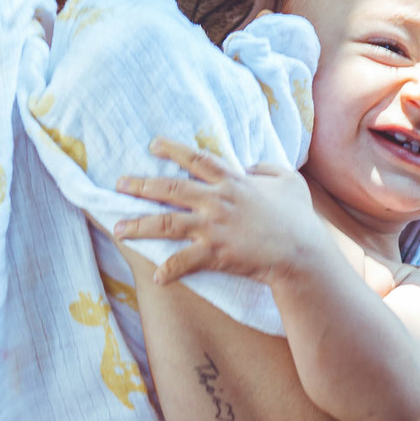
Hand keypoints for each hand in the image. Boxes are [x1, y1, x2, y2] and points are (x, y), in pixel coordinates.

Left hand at [114, 137, 323, 286]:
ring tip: (117, 228)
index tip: (152, 144)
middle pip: (171, 188)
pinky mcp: (216, 254)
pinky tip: (156, 276)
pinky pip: (185, 261)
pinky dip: (169, 270)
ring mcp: (214, 228)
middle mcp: (217, 201)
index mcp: (233, 181)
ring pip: (167, 223)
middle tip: (118, 183)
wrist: (302, 253)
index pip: (197, 159)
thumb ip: (266, 167)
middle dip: (141, 185)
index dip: (173, 149)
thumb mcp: (288, 180)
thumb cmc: (298, 218)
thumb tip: (250, 166)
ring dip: (140, 225)